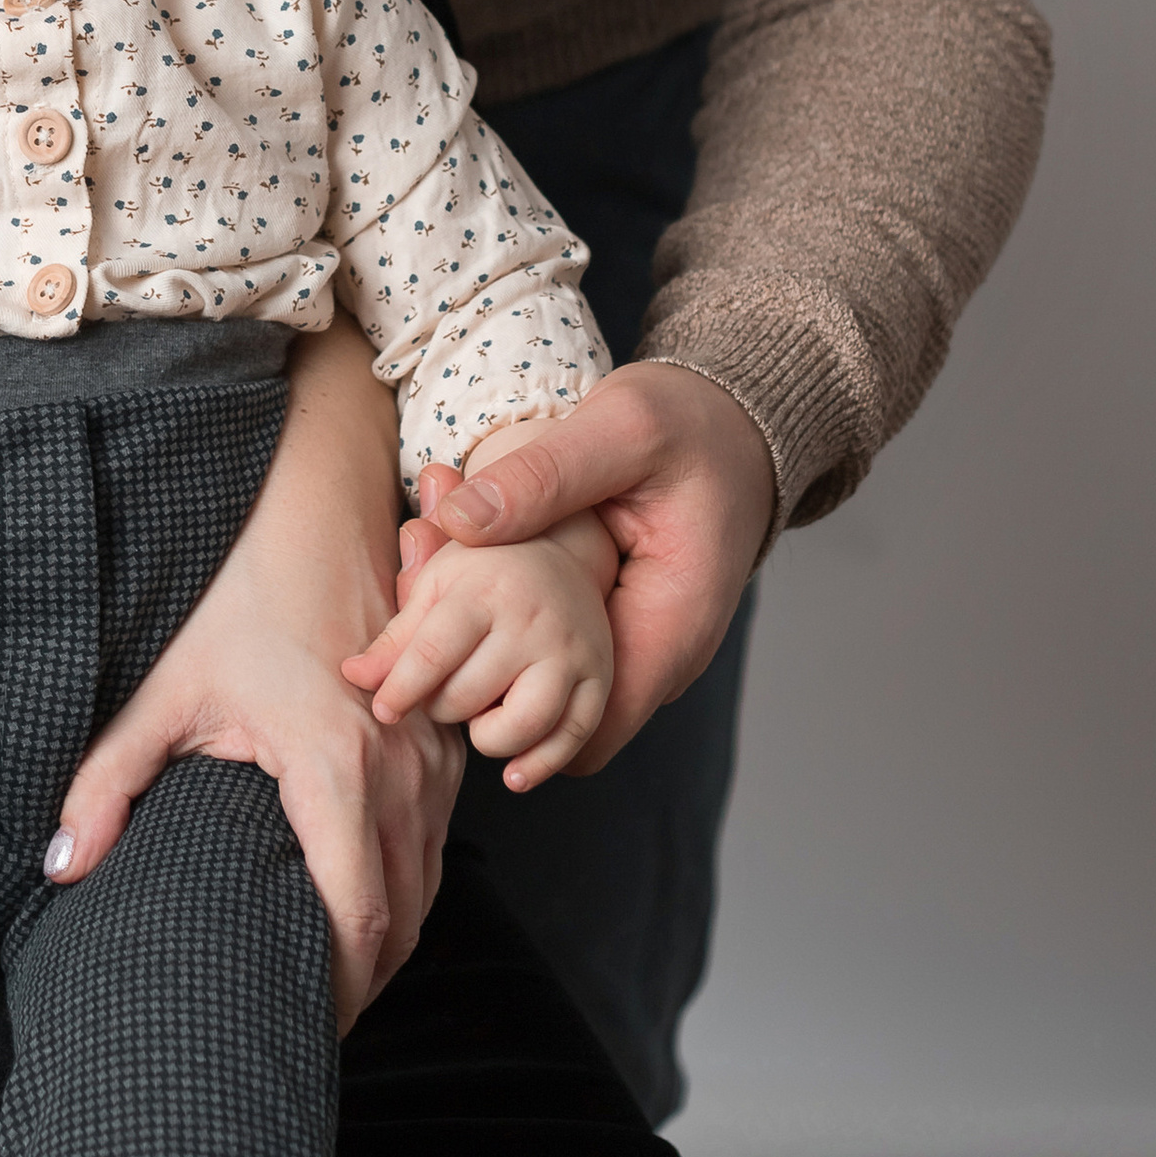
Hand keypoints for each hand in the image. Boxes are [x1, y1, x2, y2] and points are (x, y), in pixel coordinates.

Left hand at [45, 455, 459, 1035]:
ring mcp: (434, 752)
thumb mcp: (164, 690)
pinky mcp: (440, 737)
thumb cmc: (238, 599)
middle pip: (407, 916)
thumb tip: (61, 867)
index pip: (360, 919)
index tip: (300, 1030)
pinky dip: (413, 883)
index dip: (337, 993)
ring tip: (333, 981)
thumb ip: (107, 782)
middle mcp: (403, 766)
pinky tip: (365, 904)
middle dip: (366, 983)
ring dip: (392, 936)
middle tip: (309, 1024)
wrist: (314, 512)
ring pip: (433, 879)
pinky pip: (441, 836)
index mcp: (337, 767)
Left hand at [339, 508, 615, 788]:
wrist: (562, 555)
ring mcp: (571, 653)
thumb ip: (395, 636)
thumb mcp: (435, 587)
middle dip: (441, 708)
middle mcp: (532, 621)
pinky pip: (568, 743)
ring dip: (486, 738)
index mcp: (484, 590)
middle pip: (468, 698)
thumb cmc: (484, 574)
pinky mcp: (598, 682)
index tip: (384, 711)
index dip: (400, 690)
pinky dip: (537, 765)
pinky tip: (512, 769)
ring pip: (519, 728)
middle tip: (441, 692)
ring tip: (478, 714)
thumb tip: (352, 676)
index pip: (432, 654)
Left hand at [397, 361, 774, 771]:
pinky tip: (465, 581)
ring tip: (429, 598)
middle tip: (416, 632)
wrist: (739, 420)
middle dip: (481, 687)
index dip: (502, 714)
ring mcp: (639, 642)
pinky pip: (558, 654)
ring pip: (550, 692)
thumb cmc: (692, 425)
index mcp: (670, 628)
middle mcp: (660, 656)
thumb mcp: (621, 430)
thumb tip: (456, 520)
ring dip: (489, 658)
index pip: (581, 735)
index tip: (439, 667)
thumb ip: (546, 475)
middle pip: (556, 721)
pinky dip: (508, 630)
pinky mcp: (619, 621)